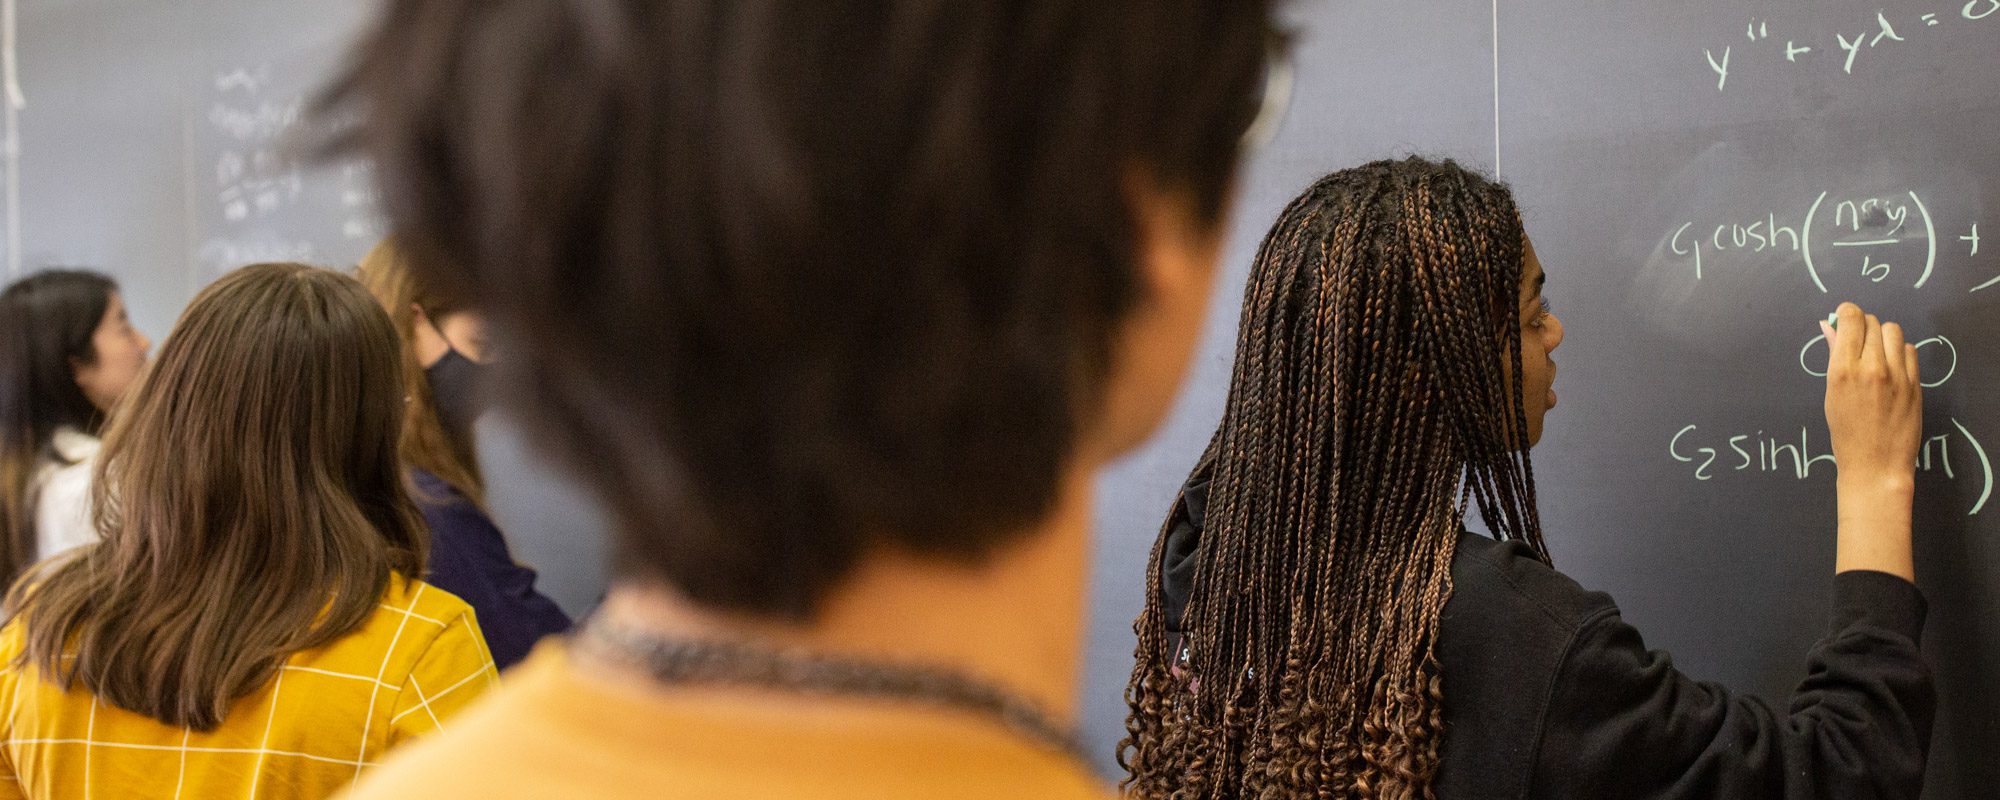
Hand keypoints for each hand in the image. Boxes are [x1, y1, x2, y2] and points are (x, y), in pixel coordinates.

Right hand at [1819, 302, 1919, 580]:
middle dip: (1863, 326)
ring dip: (1883, 336)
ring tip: (1876, 353)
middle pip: (1872, 323)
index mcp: (1843, 370)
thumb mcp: (1831, 393)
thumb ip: (1833, 356)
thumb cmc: (1846, 432)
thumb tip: (1829, 326)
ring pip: (1894, 332)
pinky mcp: (1915, 383)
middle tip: (1858, 341)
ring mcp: (1897, 375)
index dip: (1847, 312)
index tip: (1845, 316)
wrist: (1876, 465)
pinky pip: (1910, 351)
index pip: (1851, 319)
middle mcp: (1872, 367)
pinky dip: (1899, 352)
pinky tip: (1892, 367)